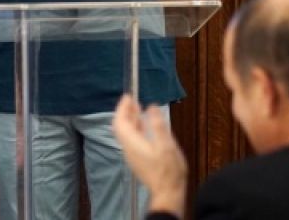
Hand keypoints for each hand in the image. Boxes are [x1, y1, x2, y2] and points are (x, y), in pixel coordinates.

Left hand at [112, 94, 186, 216]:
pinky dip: (135, 128)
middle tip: (132, 100)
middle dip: (125, 112)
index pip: (120, 121)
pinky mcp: (137, 159)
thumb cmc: (168, 170)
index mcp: (132, 143)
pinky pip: (131, 139)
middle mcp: (128, 148)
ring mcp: (132, 155)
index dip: (122, 107)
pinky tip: (144, 127)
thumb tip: (151, 107)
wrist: (168, 193)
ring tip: (138, 109)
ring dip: (130, 120)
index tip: (128, 96)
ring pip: (126, 133)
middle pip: (121, 126)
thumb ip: (158, 125)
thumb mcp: (166, 144)